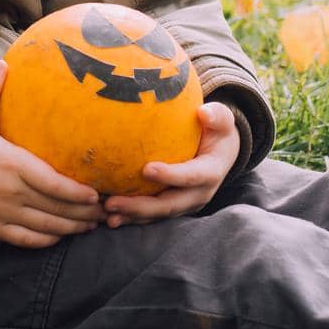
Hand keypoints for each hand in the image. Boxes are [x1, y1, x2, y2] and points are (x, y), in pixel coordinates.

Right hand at [0, 59, 101, 247]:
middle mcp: (11, 192)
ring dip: (71, 229)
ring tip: (90, 226)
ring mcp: (2, 213)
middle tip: (105, 212)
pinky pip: (26, 240)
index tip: (96, 194)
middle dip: (84, 214)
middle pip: (56, 209)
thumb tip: (3, 62)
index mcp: (11, 163)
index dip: (78, 194)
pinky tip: (58, 237)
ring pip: (46, 227)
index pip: (54, 184)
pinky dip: (46, 241)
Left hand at [101, 101, 239, 226]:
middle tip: (113, 202)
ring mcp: (184, 204)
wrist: (221, 152)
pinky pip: (150, 214)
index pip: (190, 177)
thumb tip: (204, 112)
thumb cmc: (216, 129)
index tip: (146, 169)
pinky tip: (107, 214)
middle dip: (140, 207)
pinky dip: (130, 216)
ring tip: (107, 214)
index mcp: (210, 173)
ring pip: (156, 214)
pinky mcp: (172, 206)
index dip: (170, 176)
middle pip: (168, 205)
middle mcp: (198, 194)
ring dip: (131, 216)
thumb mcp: (221, 119)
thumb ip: (216, 116)